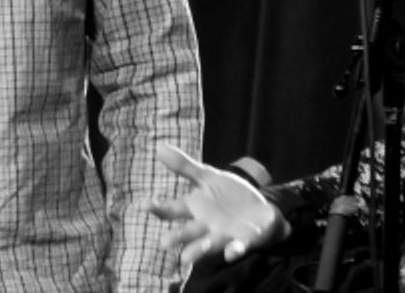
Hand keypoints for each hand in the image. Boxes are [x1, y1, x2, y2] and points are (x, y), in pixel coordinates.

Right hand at [149, 143, 290, 268]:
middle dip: (177, 237)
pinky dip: (234, 250)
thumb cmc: (229, 196)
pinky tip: (230, 253)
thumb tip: (159, 147)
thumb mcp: (208, 177)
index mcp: (196, 208)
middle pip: (189, 232)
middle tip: (164, 242)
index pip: (173, 210)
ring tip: (186, 257)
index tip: (143, 204)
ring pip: (209, 244)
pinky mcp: (244, 240)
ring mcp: (224, 235)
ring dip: (199, 249)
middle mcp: (206, 226)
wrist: (260, 210)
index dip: (158, 208)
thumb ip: (185, 167)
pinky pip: (238, 247)